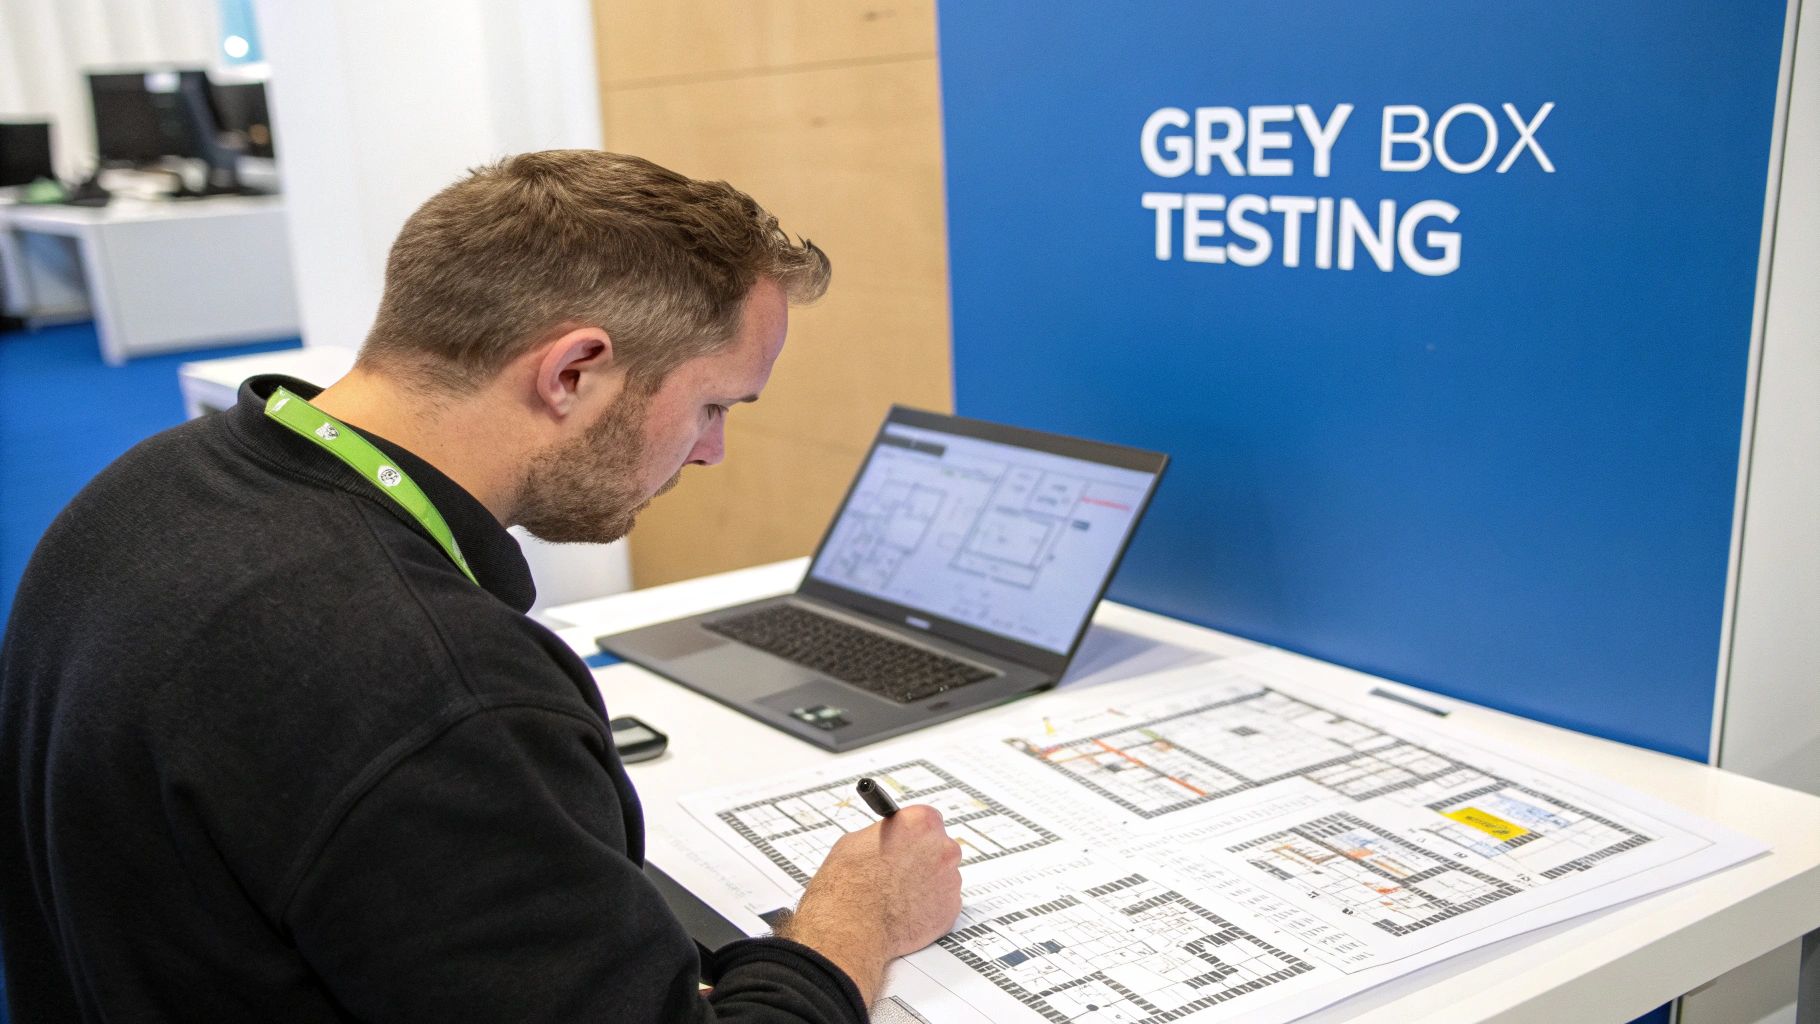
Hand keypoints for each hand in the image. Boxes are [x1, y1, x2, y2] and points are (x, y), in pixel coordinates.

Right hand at [775, 805, 963, 1004]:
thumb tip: (891, 837)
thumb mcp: (856, 842)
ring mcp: (951, 880)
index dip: (914, 832)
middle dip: (923, 858)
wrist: (849, 930)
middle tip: (902, 871)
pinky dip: (928, 908)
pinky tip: (904, 912)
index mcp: (921, 822)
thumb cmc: (846, 885)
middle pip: (940, 848)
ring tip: (897, 897)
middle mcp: (943, 848)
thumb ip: (885, 835)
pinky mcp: (951, 910)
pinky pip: (942, 904)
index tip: (907, 841)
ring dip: (925, 884)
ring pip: (941, 877)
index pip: (928, 819)